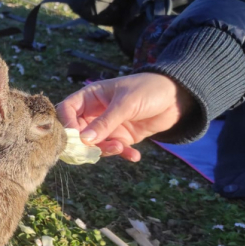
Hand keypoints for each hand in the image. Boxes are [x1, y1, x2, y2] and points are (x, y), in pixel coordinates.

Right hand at [56, 73, 195, 161]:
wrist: (178, 96)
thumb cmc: (149, 89)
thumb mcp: (126, 104)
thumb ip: (105, 122)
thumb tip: (83, 140)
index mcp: (89, 97)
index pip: (66, 110)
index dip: (66, 124)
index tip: (75, 138)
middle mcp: (94, 113)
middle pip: (77, 132)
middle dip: (86, 144)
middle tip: (96, 151)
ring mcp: (107, 126)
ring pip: (95, 145)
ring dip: (106, 150)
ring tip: (121, 148)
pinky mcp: (121, 137)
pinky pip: (114, 149)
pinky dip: (122, 154)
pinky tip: (134, 156)